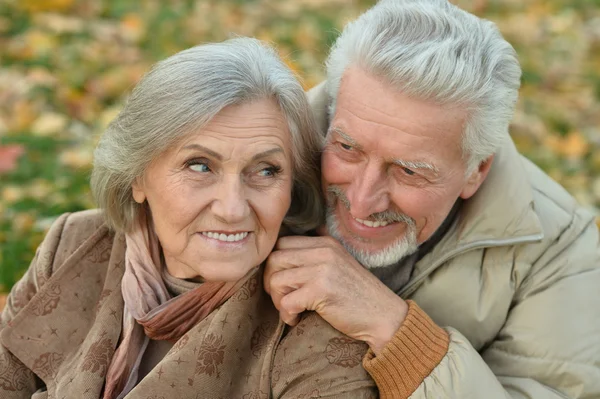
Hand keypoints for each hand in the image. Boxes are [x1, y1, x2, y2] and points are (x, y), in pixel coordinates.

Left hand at [264, 235, 408, 354]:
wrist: (384, 316)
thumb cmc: (357, 295)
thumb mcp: (338, 264)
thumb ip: (315, 255)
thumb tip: (280, 256)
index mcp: (325, 243)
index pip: (282, 243)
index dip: (276, 264)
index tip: (284, 282)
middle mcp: (323, 251)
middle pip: (274, 259)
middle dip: (271, 282)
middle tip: (283, 298)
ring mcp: (322, 270)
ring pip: (276, 280)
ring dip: (278, 300)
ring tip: (291, 310)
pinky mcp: (321, 291)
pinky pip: (286, 301)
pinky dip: (287, 314)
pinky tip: (297, 319)